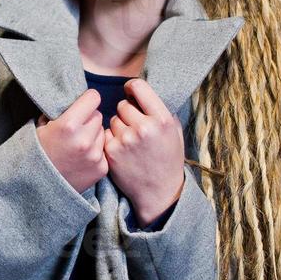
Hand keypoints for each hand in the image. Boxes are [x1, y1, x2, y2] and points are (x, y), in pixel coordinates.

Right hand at [35, 89, 107, 193]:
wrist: (36, 186)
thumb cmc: (37, 152)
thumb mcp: (43, 126)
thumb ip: (61, 111)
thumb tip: (76, 98)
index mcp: (69, 124)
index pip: (93, 98)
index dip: (87, 100)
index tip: (83, 104)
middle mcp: (84, 140)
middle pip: (98, 115)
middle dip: (89, 119)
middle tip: (77, 128)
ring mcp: (95, 156)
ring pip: (103, 132)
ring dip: (94, 135)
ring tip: (78, 145)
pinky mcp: (101, 169)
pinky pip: (104, 150)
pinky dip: (96, 151)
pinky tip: (82, 158)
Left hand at [103, 79, 185, 225]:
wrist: (159, 192)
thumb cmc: (168, 159)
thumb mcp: (174, 132)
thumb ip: (160, 110)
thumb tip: (143, 92)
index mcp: (161, 119)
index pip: (138, 87)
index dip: (132, 88)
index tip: (130, 92)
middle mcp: (143, 128)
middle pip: (123, 105)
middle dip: (127, 113)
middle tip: (135, 126)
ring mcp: (125, 140)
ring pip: (113, 120)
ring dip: (119, 127)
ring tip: (131, 142)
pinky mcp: (111, 151)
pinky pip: (106, 134)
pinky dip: (111, 140)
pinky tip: (123, 151)